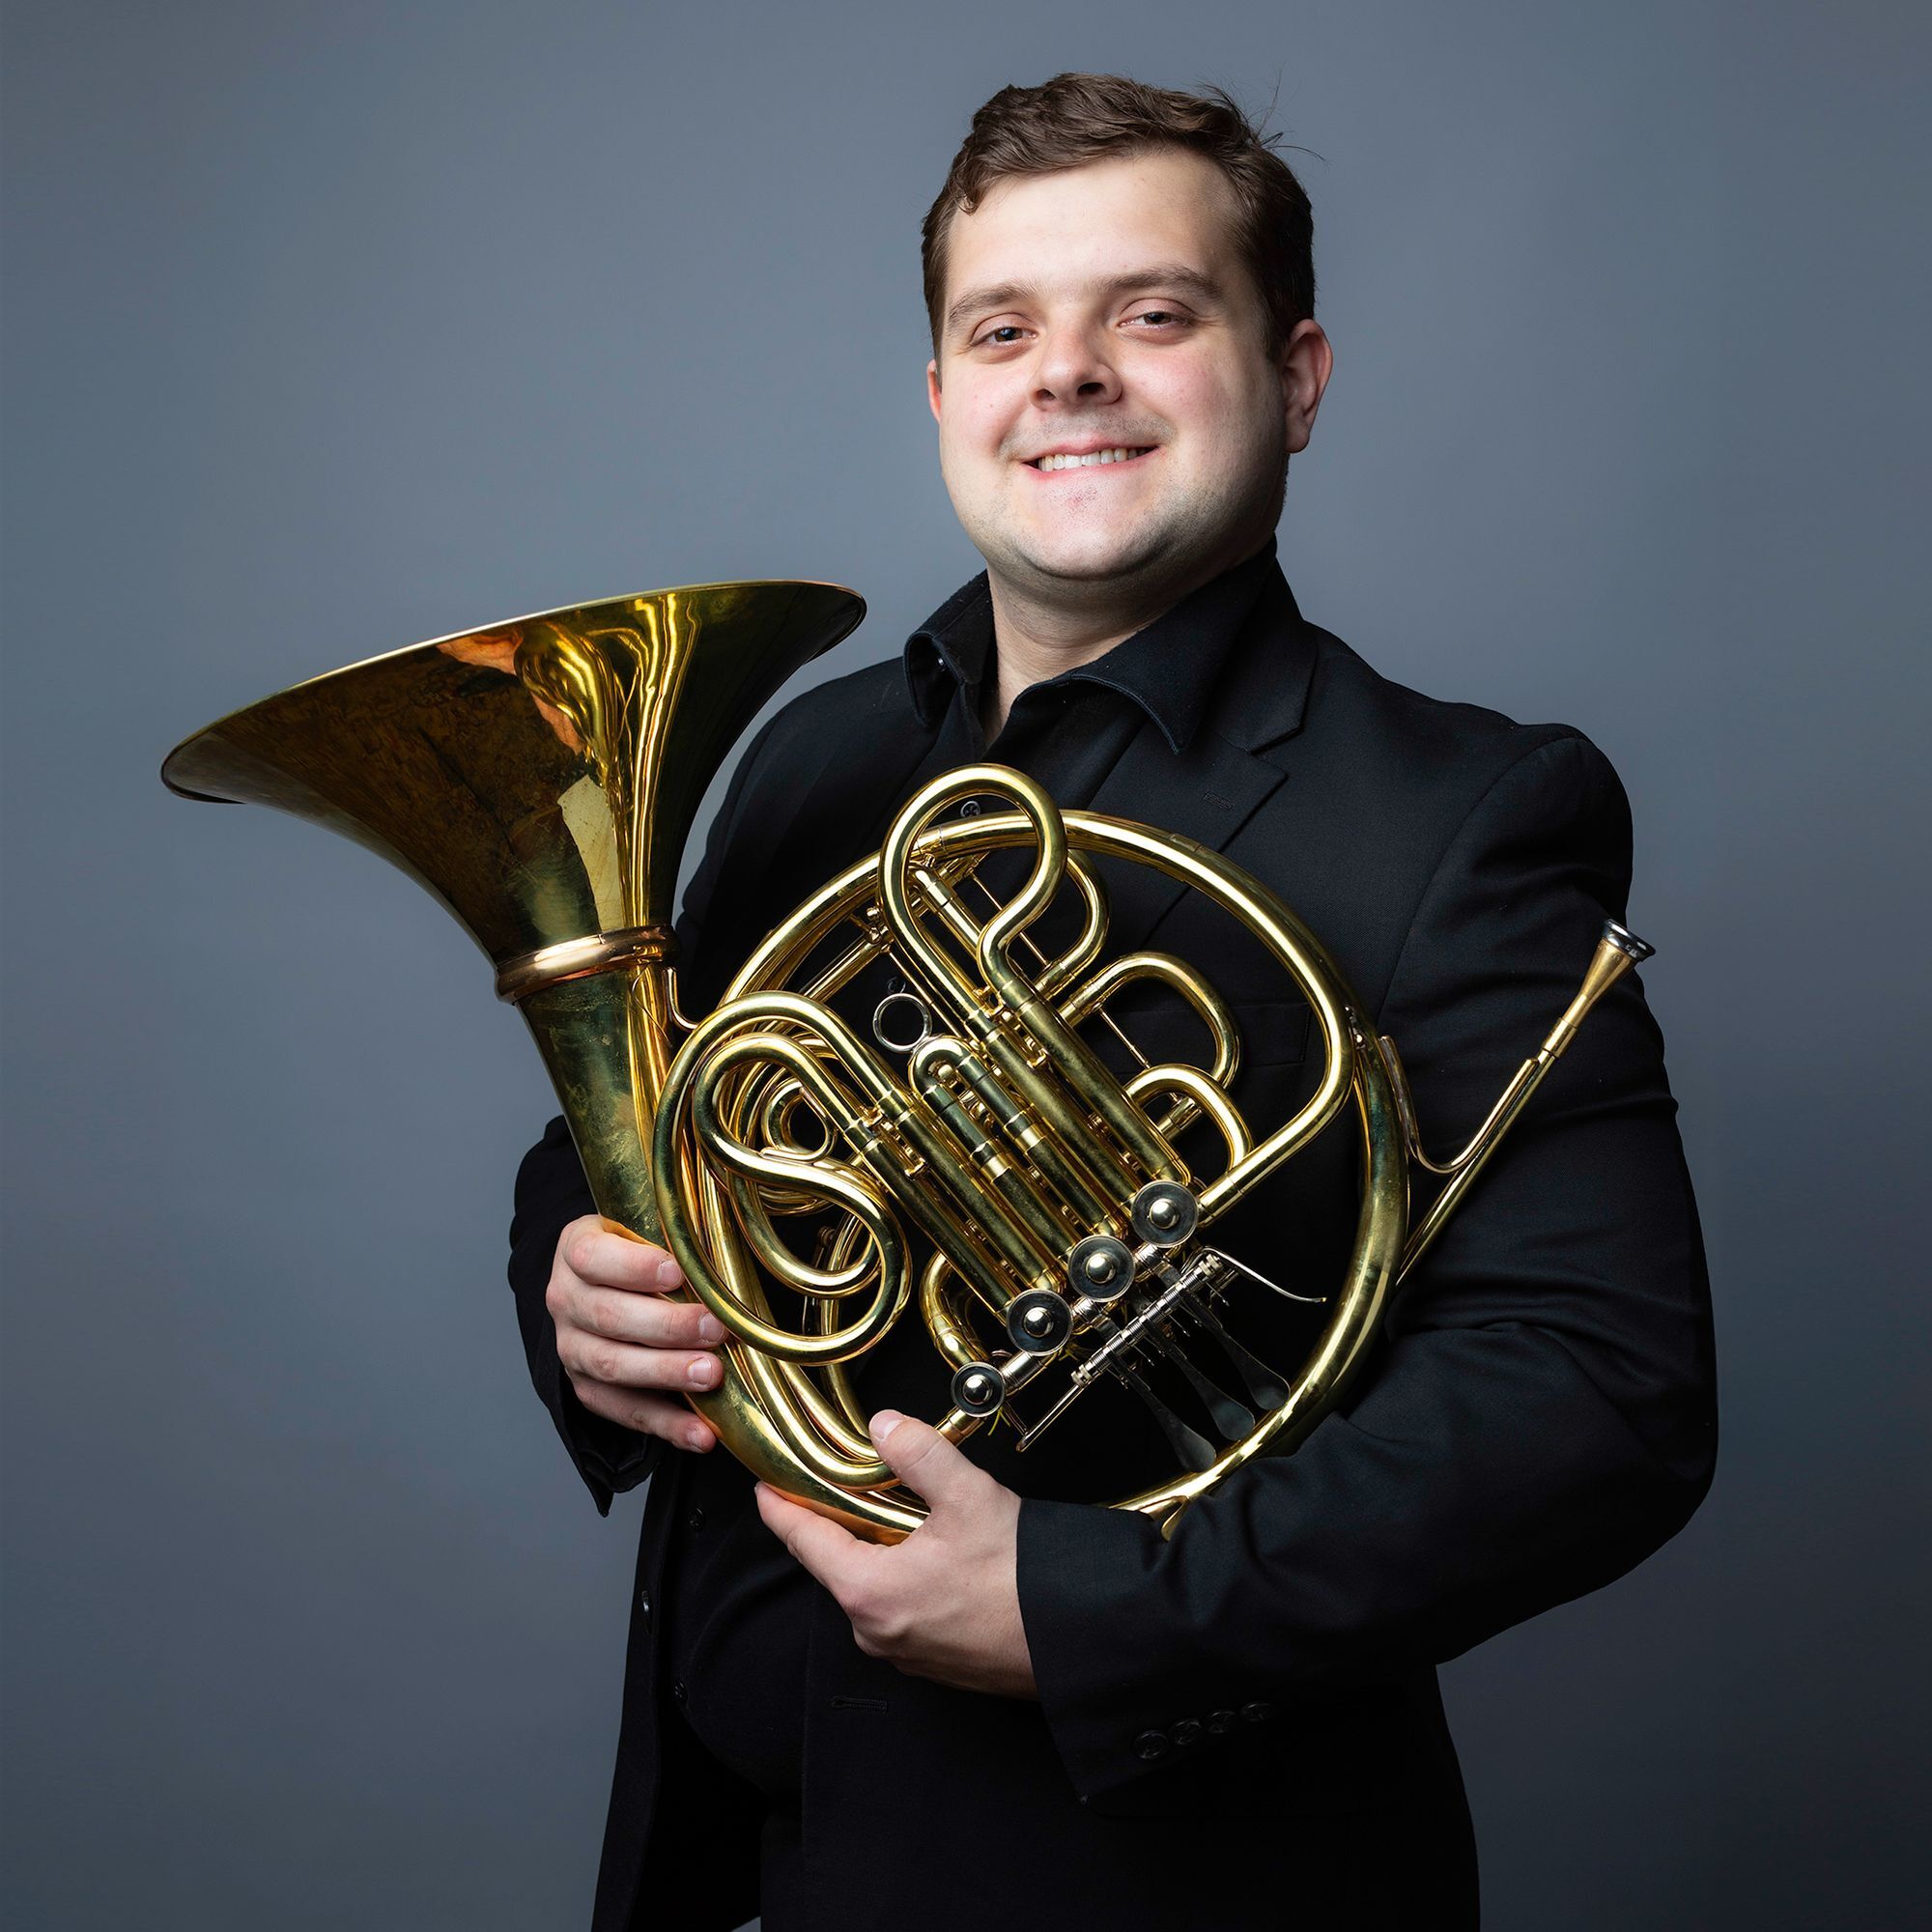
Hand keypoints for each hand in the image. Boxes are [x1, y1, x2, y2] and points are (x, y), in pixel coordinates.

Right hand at [545, 1214, 723, 1452]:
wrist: (602, 1283)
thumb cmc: (637, 1251)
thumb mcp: (646, 1228)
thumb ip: (676, 1237)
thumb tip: (728, 1255)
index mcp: (576, 1249)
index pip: (593, 1258)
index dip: (633, 1267)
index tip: (677, 1272)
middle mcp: (565, 1299)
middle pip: (608, 1316)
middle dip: (666, 1326)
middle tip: (713, 1329)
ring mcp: (572, 1347)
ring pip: (612, 1365)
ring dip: (666, 1373)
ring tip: (711, 1375)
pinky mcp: (587, 1387)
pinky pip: (624, 1411)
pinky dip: (666, 1425)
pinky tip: (701, 1434)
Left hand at [755, 1411, 1035, 1698]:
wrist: (1077, 1640)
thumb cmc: (1023, 1582)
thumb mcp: (967, 1498)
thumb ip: (918, 1454)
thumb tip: (885, 1425)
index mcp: (868, 1592)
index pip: (803, 1541)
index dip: (780, 1509)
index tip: (764, 1490)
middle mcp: (875, 1631)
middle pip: (838, 1564)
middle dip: (845, 1522)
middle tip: (859, 1482)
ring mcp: (904, 1653)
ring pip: (873, 1587)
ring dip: (883, 1551)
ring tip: (917, 1516)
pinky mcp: (933, 1662)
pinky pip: (903, 1610)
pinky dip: (909, 1579)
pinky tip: (944, 1556)